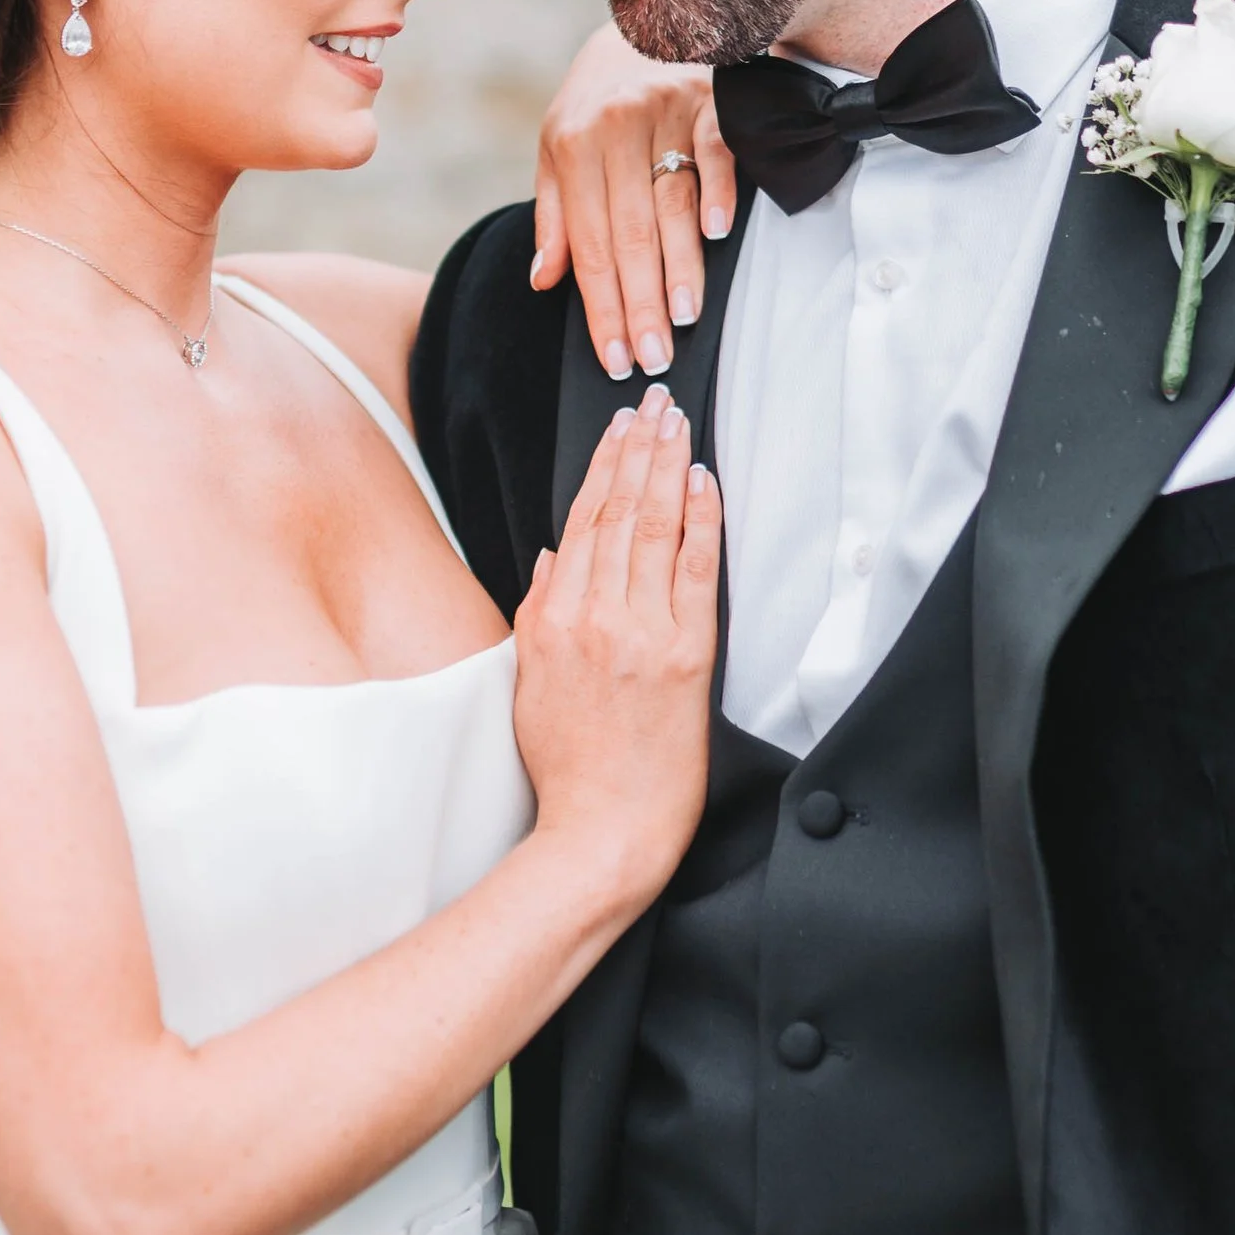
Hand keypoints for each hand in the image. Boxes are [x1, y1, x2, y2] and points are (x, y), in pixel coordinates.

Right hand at [512, 389, 720, 910]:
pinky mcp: (685, 657)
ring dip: (668, 467)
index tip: (619, 427)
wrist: (601, 833)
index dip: (604, 467)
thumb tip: (552, 556)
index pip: (581, 522)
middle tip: (654, 401)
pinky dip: (700, 520)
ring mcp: (640, 634)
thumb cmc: (568, 768)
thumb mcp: (529, 683)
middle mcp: (593, 617)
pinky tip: (705, 483)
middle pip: (618, 512)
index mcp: (553, 621)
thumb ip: (538, 614)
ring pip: (653, 529)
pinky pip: (694, 572)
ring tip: (677, 423)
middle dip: (638, 448)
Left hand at [532, 26, 736, 378]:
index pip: (586, 242)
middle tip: (652, 356)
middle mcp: (615, 129)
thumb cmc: (595, 101)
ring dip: (680, 265)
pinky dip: (717, 192)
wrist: (644, 25)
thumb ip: (553, 215)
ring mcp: (665, 112)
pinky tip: (718, 234)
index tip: (612, 354)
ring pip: (672, 202)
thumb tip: (544, 280)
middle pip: (629, 232)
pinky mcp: (710, 101)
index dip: (600, 303)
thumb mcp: (556, 149)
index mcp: (571, 146)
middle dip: (641, 302)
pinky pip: (714, 152)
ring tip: (682, 319)